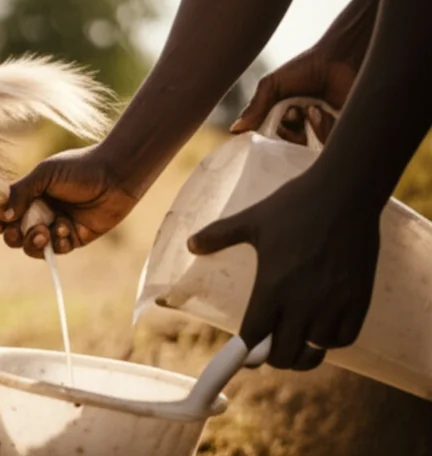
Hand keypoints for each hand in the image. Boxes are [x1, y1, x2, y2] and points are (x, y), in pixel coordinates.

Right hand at [0, 145, 137, 258]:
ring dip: (33, 243)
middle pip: (15, 235)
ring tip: (44, 232)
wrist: (115, 176)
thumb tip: (2, 215)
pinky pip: (57, 249)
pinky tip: (67, 228)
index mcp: (29, 195)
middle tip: (17, 232)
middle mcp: (40, 212)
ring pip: (33, 247)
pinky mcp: (74, 238)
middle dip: (13, 237)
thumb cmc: (80, 169)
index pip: (5, 213)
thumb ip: (22, 192)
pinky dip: (58, 242)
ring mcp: (55, 226)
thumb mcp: (45, 174)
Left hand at [187, 170, 380, 370]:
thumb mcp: (251, 220)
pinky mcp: (358, 300)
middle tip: (267, 348)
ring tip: (293, 345)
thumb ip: (219, 235)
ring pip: (315, 352)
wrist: (344, 193)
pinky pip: (344, 338)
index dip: (245, 350)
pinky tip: (321, 333)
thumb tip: (190, 244)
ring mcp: (333, 304)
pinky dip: (331, 343)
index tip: (242, 353)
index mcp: (272, 287)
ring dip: (301, 354)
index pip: (254, 336)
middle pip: (284, 354)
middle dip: (271, 356)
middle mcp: (303, 302)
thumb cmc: (294, 205)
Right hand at [232, 48, 356, 144]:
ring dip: (305, 129)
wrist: (341, 57)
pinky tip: (321, 112)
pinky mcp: (340, 135)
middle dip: (287, 132)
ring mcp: (321, 132)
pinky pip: (326, 147)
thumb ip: (255, 107)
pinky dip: (320, 129)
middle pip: (286, 147)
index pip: (269, 138)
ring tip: (311, 109)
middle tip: (293, 112)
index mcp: (283, 116)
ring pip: (305, 149)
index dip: (267, 133)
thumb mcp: (272, 84)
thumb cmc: (307, 67)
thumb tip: (234, 129)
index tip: (270, 121)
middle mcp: (302, 127)